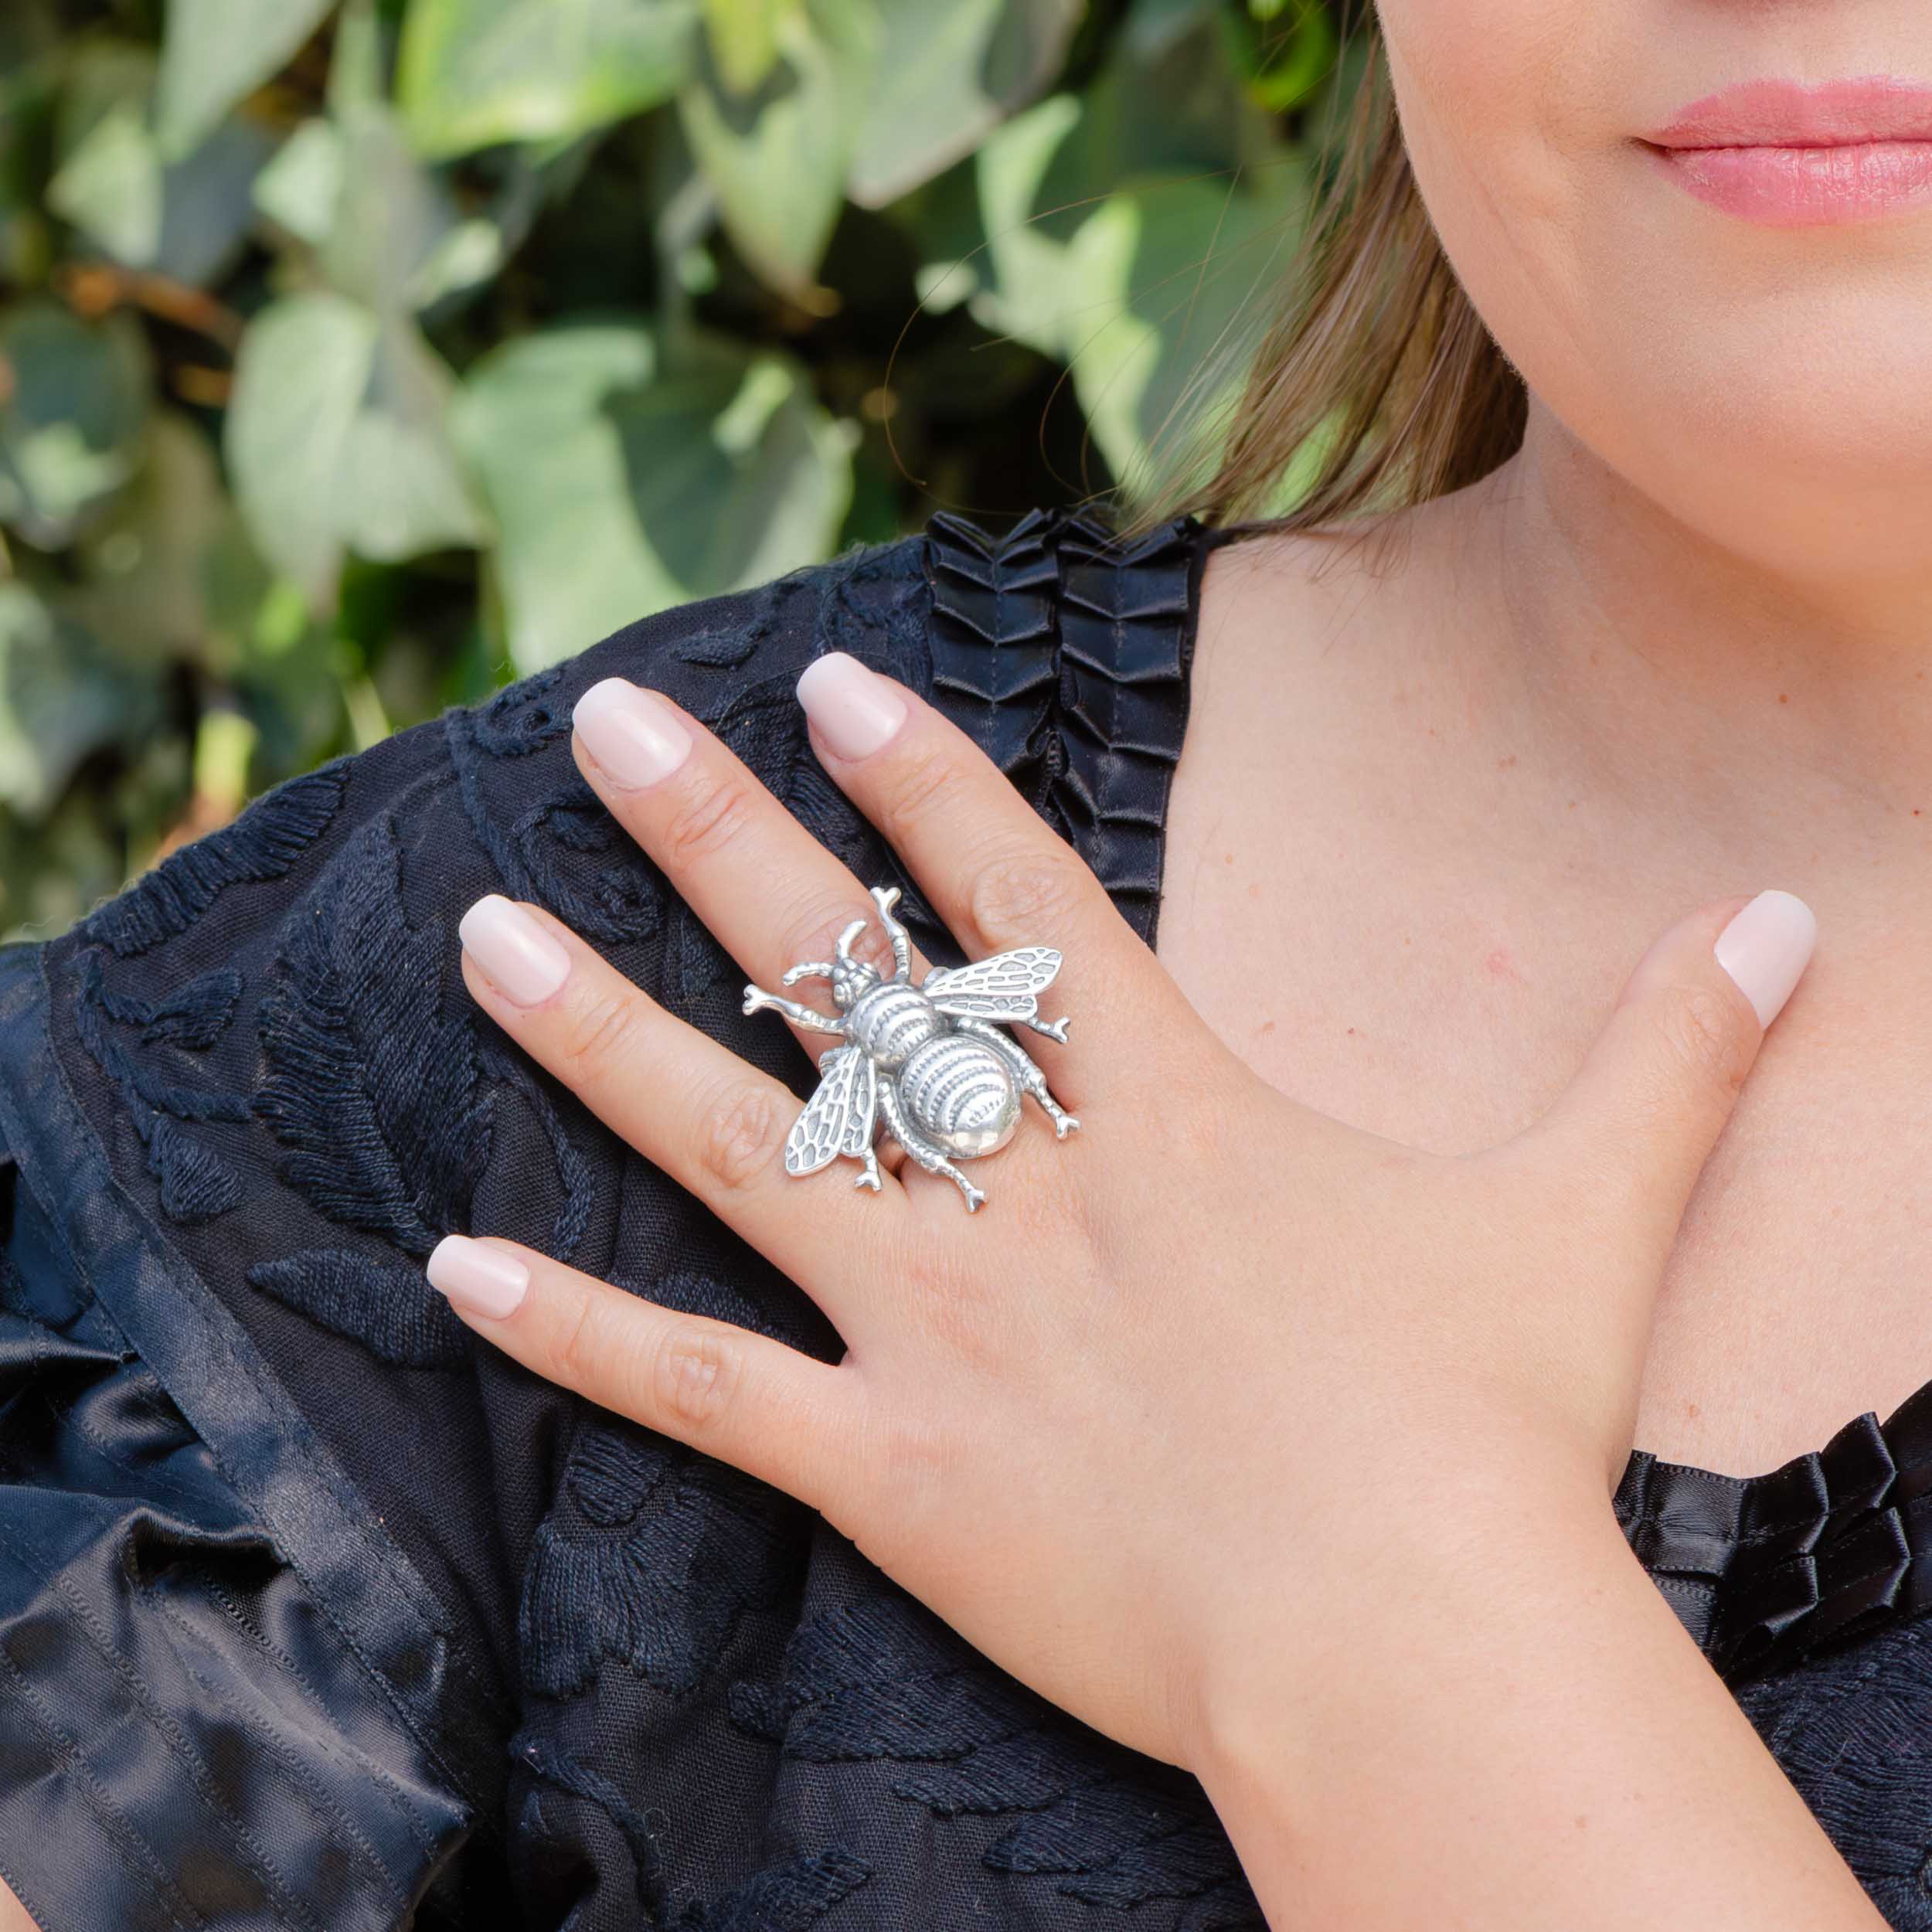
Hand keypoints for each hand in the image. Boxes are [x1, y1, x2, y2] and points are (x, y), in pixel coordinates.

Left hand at [426, 649, 1814, 1782]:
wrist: (1411, 1642)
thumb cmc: (1485, 1427)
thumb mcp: (1591, 1214)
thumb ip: (1673, 1052)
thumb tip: (1796, 923)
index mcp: (1166, 1113)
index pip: (1018, 898)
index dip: (924, 778)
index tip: (827, 682)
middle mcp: (1024, 1190)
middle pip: (846, 983)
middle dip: (720, 841)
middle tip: (602, 727)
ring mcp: (937, 1324)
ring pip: (737, 1148)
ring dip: (598, 1039)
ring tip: (476, 933)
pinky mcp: (888, 1467)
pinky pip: (705, 1389)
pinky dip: (577, 1334)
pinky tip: (453, 1270)